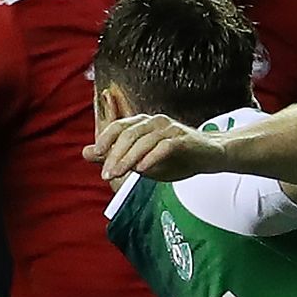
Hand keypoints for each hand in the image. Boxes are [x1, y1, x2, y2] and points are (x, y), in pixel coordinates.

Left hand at [83, 114, 227, 181]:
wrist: (211, 157)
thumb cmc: (176, 158)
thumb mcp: (142, 161)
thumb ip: (115, 156)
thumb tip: (85, 153)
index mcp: (143, 124)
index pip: (118, 127)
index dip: (105, 141)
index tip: (95, 157)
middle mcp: (154, 121)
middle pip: (128, 134)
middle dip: (114, 154)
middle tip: (106, 174)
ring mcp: (170, 128)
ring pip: (144, 140)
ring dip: (129, 158)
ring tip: (119, 174)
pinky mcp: (184, 139)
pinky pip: (164, 146)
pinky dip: (152, 157)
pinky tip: (143, 170)